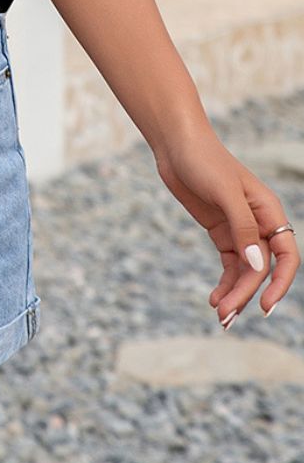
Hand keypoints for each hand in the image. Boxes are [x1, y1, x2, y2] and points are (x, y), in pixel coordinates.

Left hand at [153, 125, 298, 326]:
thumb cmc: (204, 160)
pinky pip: (229, 265)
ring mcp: (239, 229)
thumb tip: (258, 264)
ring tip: (219, 316)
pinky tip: (214, 299)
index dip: (280, 283)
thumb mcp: (224, 192)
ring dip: (235, 294)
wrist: (175, 145)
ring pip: (245, 272)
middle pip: (261, 269)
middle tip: (226, 317)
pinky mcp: (221, 232)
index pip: (286, 256)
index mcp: (269, 211)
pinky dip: (224, 284)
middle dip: (246, 294)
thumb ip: (242, 227)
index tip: (264, 306)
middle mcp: (258, 223)